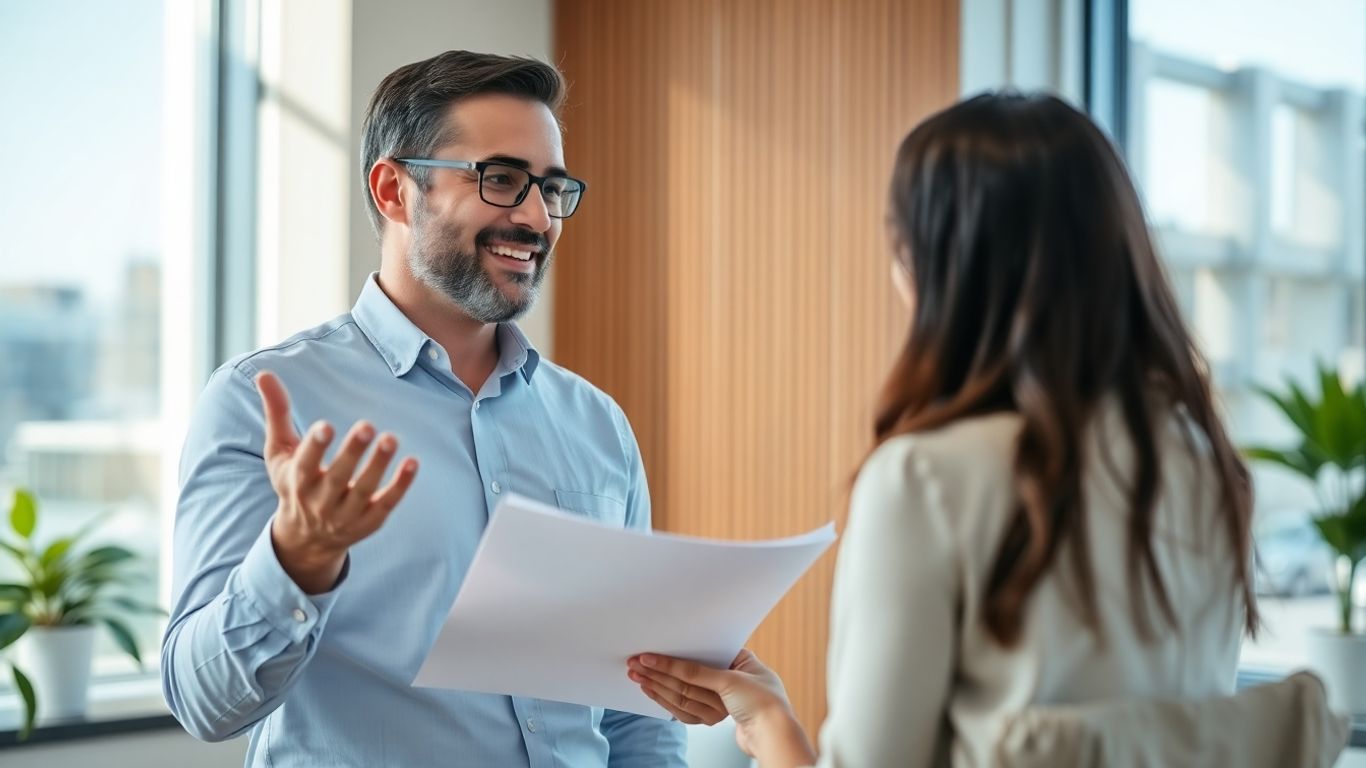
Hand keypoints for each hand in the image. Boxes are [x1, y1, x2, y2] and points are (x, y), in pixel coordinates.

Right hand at [256, 371, 418, 593]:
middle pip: (337, 478)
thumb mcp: (279, 451)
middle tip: (366, 425)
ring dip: (378, 466)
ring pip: (364, 491)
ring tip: (391, 439)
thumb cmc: (293, 483)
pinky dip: (400, 486)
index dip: (315, 446)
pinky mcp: (369, 522)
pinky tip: (412, 462)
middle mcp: (320, 501)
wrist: (306, 538)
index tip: (325, 426)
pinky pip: (386, 505)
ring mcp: (345, 514)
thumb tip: (265, 373)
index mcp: (296, 481)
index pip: (304, 464)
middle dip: (351, 453)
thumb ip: (276, 413)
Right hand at [627, 650, 814, 761]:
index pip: (698, 656)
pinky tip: (653, 691)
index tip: (647, 656)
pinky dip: (670, 700)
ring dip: (659, 684)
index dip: (671, 657)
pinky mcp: (717, 714)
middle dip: (659, 671)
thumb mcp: (731, 681)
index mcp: (740, 660)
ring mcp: (723, 698)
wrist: (777, 738)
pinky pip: (688, 706)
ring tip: (638, 676)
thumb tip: (672, 665)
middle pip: (687, 675)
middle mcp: (731, 677)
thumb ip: (699, 673)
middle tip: (634, 665)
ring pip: (684, 690)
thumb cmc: (766, 705)